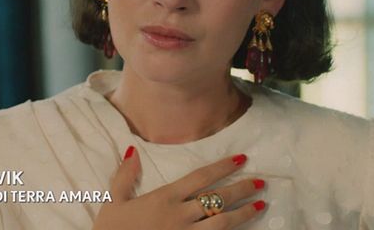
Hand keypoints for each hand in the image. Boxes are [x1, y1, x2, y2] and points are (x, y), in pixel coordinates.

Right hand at [93, 146, 265, 229]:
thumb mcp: (113, 201)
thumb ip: (124, 176)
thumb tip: (133, 151)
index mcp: (165, 198)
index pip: (201, 177)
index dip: (223, 167)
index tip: (242, 159)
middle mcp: (180, 215)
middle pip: (218, 199)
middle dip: (242, 189)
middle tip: (261, 182)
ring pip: (223, 222)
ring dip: (244, 213)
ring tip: (261, 205)